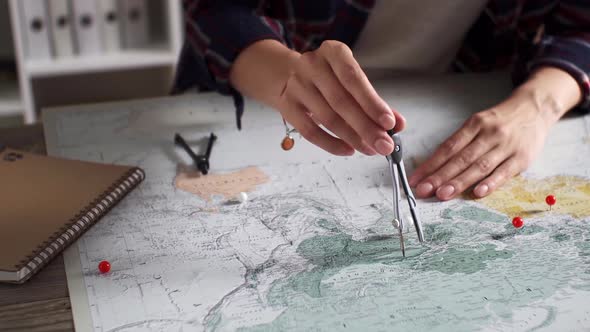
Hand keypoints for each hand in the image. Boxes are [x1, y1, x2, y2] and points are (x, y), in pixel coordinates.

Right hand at [278, 40, 404, 155]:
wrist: (284, 74)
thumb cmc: (326, 78)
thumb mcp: (349, 81)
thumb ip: (374, 101)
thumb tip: (398, 125)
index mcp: (333, 52)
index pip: (354, 78)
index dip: (372, 102)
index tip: (389, 123)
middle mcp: (312, 65)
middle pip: (342, 101)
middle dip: (366, 127)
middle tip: (384, 145)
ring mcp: (297, 86)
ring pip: (327, 118)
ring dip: (352, 138)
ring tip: (370, 149)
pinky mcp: (287, 106)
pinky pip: (310, 131)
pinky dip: (331, 144)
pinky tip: (348, 150)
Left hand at [408, 96, 551, 199]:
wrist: (535, 108)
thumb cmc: (500, 120)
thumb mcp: (478, 123)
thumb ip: (460, 143)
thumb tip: (434, 166)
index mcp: (474, 124)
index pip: (448, 147)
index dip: (430, 164)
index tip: (416, 179)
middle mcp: (489, 134)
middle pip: (461, 158)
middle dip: (440, 176)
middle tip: (423, 190)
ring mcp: (506, 146)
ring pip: (479, 166)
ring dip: (459, 182)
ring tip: (442, 194)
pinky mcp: (522, 158)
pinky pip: (504, 172)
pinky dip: (490, 183)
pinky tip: (477, 193)